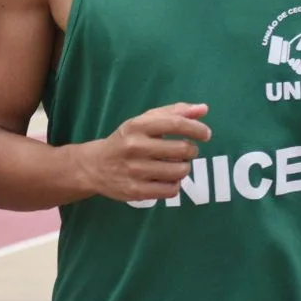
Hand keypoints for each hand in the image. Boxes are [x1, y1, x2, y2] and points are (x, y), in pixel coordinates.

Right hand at [83, 102, 211, 203]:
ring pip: (180, 171)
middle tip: (185, 151)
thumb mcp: (144, 121)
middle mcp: (135, 147)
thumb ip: (174, 112)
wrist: (94, 166)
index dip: (196, 129)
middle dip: (191, 151)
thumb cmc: (126, 140)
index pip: (176, 124)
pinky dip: (175, 184)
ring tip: (175, 165)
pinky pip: (171, 190)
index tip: (206, 134)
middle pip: (183, 150)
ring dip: (184, 168)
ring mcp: (135, 171)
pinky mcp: (136, 191)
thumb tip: (204, 109)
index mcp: (137, 126)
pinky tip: (167, 179)